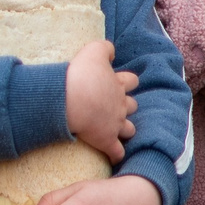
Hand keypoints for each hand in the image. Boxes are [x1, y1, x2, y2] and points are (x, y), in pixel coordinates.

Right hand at [65, 41, 137, 163]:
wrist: (71, 100)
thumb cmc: (80, 74)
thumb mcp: (92, 51)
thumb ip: (105, 47)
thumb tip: (112, 50)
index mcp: (118, 84)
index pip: (131, 81)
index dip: (127, 82)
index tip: (121, 83)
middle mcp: (120, 104)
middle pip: (132, 106)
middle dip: (127, 106)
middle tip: (116, 107)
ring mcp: (116, 124)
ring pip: (129, 130)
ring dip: (125, 130)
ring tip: (117, 132)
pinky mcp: (106, 141)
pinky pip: (117, 152)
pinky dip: (116, 155)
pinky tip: (114, 157)